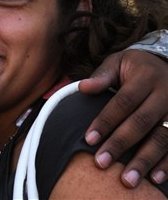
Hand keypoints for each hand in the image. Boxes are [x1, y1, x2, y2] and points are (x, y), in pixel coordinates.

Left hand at [79, 49, 167, 187]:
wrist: (165, 64)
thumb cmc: (135, 67)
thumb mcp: (118, 62)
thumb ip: (102, 76)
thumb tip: (82, 88)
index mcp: (145, 77)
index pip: (123, 102)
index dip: (106, 121)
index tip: (89, 139)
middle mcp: (165, 94)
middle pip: (141, 122)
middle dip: (120, 144)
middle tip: (101, 162)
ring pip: (162, 138)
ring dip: (144, 161)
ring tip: (127, 180)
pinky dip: (167, 164)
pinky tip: (154, 179)